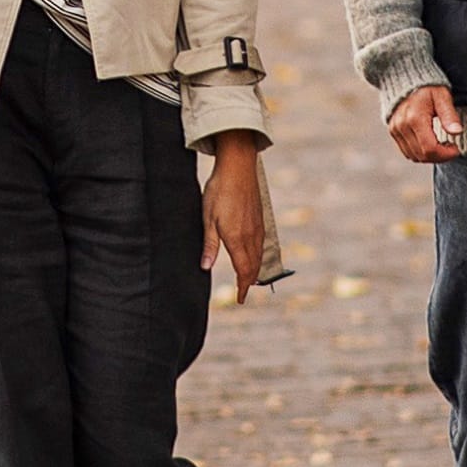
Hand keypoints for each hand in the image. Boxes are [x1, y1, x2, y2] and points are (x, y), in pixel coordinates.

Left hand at [200, 139, 275, 293]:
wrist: (238, 168)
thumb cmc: (219, 191)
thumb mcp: (208, 218)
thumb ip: (209, 245)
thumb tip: (206, 267)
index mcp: (237, 239)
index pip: (242, 270)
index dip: (242, 286)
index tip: (240, 298)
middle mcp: (251, 236)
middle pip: (253, 266)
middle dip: (249, 281)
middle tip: (244, 292)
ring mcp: (257, 227)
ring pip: (259, 255)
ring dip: (254, 269)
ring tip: (249, 278)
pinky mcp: (259, 218)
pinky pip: (261, 244)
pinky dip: (258, 255)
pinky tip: (254, 254)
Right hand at [384, 84, 463, 164]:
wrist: (404, 77)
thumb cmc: (427, 86)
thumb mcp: (442, 96)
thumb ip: (449, 115)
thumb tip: (457, 132)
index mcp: (415, 118)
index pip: (430, 149)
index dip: (445, 154)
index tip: (456, 148)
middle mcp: (402, 126)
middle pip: (422, 156)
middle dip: (440, 156)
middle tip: (451, 147)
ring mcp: (395, 130)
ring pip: (414, 156)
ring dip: (430, 156)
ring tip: (441, 145)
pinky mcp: (393, 131)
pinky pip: (407, 151)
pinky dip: (420, 153)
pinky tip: (430, 143)